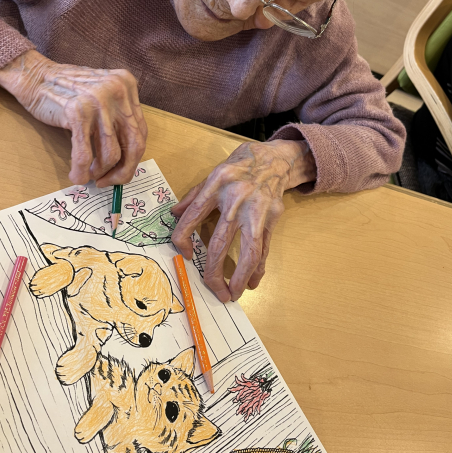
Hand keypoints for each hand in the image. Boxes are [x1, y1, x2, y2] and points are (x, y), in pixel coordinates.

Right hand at [0, 50, 146, 186]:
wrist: (33, 76)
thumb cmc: (67, 91)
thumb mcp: (102, 96)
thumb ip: (117, 119)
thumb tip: (126, 162)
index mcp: (128, 84)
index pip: (141, 131)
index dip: (133, 158)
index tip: (121, 172)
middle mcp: (118, 91)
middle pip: (134, 144)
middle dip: (123, 171)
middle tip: (109, 182)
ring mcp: (98, 101)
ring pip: (111, 153)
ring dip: (100, 172)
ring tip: (89, 176)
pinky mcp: (77, 113)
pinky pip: (85, 154)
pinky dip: (81, 170)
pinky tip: (76, 176)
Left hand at [171, 139, 315, 301]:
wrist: (276, 158)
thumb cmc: (241, 165)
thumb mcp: (213, 172)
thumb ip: (194, 195)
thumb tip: (174, 214)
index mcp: (216, 184)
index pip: (192, 216)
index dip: (183, 239)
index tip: (185, 255)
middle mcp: (236, 198)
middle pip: (220, 242)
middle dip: (215, 272)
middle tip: (214, 290)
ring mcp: (257, 209)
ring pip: (248, 251)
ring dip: (241, 277)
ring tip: (234, 294)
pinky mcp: (273, 217)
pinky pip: (264, 247)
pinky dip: (258, 267)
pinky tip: (253, 281)